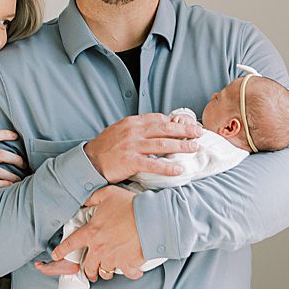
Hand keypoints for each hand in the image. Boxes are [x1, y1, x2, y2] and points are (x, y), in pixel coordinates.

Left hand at [51, 186, 145, 280]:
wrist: (151, 218)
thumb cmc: (131, 205)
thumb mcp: (108, 194)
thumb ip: (94, 198)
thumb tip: (86, 200)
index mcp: (92, 232)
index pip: (71, 244)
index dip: (62, 250)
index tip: (57, 255)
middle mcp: (100, 248)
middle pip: (88, 266)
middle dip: (88, 271)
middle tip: (91, 272)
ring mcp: (114, 258)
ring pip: (105, 272)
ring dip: (106, 272)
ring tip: (108, 271)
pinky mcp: (129, 264)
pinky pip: (128, 274)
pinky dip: (130, 273)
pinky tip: (133, 271)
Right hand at [84, 112, 202, 183]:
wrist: (89, 161)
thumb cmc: (107, 147)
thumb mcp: (122, 130)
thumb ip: (140, 128)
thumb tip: (161, 127)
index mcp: (133, 122)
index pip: (159, 119)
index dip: (176, 122)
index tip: (189, 124)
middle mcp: (134, 132)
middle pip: (165, 129)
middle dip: (184, 130)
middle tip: (199, 133)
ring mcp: (132, 146)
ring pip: (162, 144)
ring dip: (181, 146)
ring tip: (194, 148)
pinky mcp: (130, 162)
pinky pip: (152, 164)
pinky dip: (167, 167)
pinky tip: (179, 169)